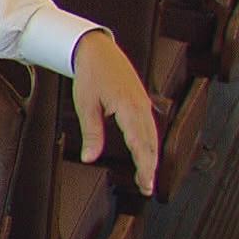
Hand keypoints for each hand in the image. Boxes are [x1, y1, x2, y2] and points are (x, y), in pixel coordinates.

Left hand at [72, 29, 160, 196]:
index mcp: (129, 108)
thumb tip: (89, 158)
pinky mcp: (141, 102)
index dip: (144, 166)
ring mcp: (144, 104)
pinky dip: (150, 143)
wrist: (98, 50)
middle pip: (151, 143)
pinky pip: (149, 127)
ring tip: (147, 177)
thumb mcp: (86, 105)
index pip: (140, 144)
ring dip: (151, 157)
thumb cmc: (91, 74)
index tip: (146, 183)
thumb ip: (91, 133)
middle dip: (150, 167)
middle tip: (147, 188)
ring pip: (153, 136)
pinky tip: (146, 154)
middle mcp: (141, 107)